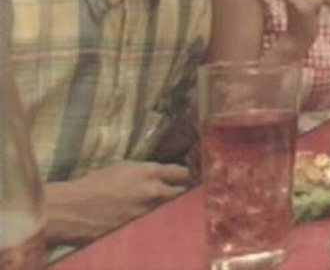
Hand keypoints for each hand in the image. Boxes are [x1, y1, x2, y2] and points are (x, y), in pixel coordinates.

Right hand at [44, 162, 189, 245]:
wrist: (72, 209)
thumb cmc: (94, 185)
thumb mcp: (124, 168)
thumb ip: (147, 172)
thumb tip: (164, 176)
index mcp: (148, 173)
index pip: (182, 173)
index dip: (187, 176)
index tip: (189, 179)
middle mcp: (153, 191)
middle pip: (184, 193)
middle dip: (186, 194)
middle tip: (187, 195)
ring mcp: (148, 212)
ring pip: (173, 210)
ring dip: (174, 210)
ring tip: (173, 210)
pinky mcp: (141, 229)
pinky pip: (158, 225)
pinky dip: (160, 223)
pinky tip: (159, 223)